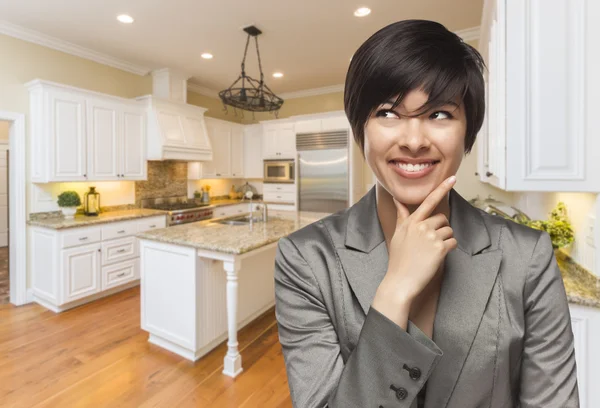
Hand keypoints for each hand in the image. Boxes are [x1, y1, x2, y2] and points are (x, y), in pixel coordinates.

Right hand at [372, 176, 457, 326]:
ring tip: (431, 252)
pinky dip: (449, 249)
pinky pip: (453, 242)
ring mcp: (431, 237)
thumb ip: (402, 216)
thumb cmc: (398, 259)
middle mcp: (421, 226)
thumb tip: (397, 199)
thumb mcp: (398, 234)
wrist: (400, 281)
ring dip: (445, 241)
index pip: (428, 201)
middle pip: (442, 219)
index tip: (452, 178)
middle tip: (429, 244)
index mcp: (411, 222)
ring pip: (449, 231)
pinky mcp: (440, 248)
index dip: (442, 188)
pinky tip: (437, 257)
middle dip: (440, 230)